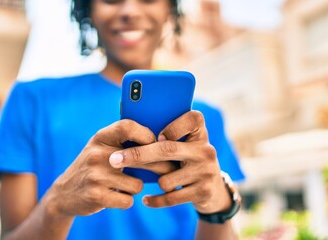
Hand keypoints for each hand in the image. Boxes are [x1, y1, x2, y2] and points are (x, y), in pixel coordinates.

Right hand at [45, 119, 175, 216]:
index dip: (147, 134)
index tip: (156, 144)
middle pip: (140, 158)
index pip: (128, 126)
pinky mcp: (96, 196)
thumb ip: (123, 141)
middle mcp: (97, 153)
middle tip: (169, 170)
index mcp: (101, 137)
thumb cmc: (94, 167)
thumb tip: (161, 142)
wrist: (65, 193)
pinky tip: (116, 196)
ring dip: (135, 188)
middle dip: (159, 166)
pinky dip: (126, 200)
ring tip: (125, 185)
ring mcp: (96, 175)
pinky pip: (128, 200)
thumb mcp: (102, 147)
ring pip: (137, 184)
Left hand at [109, 111, 231, 213]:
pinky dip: (155, 200)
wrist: (213, 189)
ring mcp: (206, 171)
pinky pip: (171, 197)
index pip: (192, 118)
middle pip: (167, 149)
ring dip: (153, 180)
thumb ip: (167, 136)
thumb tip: (130, 131)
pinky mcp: (204, 191)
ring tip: (150, 180)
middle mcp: (206, 150)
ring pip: (166, 178)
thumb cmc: (187, 159)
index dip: (172, 127)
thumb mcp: (184, 144)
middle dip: (138, 155)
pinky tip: (146, 200)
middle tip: (114, 159)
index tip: (156, 136)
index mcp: (200, 133)